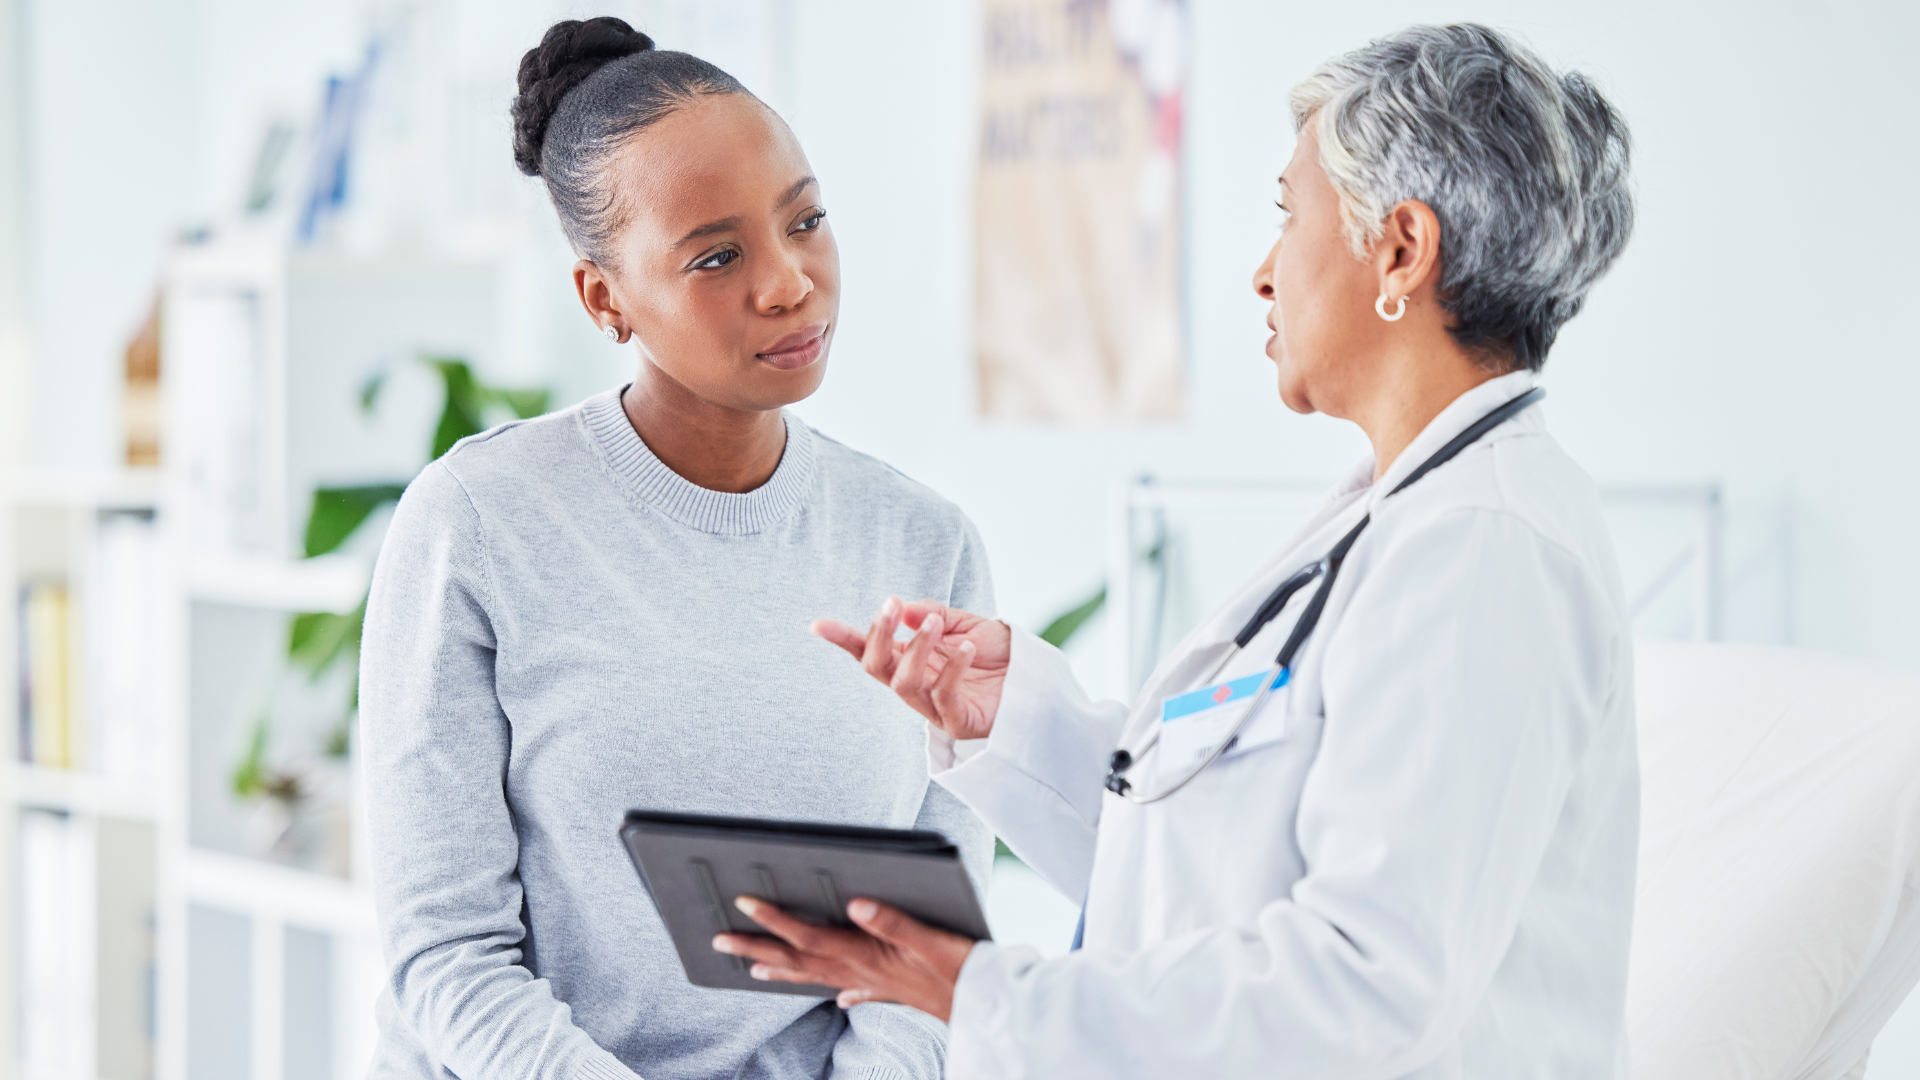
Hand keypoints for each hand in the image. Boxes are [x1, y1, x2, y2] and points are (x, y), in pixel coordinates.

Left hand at [714, 896, 973, 1019]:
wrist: (988, 1005)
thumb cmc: (961, 969)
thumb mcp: (930, 939)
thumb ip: (892, 920)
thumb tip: (855, 903)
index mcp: (865, 955)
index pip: (808, 936)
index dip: (774, 920)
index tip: (743, 903)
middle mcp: (861, 971)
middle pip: (799, 959)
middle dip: (759, 947)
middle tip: (721, 940)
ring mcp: (874, 983)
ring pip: (818, 976)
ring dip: (784, 970)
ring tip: (755, 968)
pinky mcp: (894, 990)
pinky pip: (855, 991)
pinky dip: (841, 990)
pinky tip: (839, 997)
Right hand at [811, 597, 1009, 740]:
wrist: (1034, 677)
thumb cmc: (996, 653)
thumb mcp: (964, 622)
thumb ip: (934, 615)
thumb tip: (906, 610)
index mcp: (910, 659)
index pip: (869, 650)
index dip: (843, 639)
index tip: (817, 625)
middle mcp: (916, 684)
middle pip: (877, 668)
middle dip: (878, 635)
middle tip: (891, 605)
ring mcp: (933, 706)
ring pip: (904, 684)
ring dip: (916, 649)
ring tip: (935, 624)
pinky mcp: (958, 722)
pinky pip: (944, 696)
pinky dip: (952, 669)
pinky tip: (968, 649)